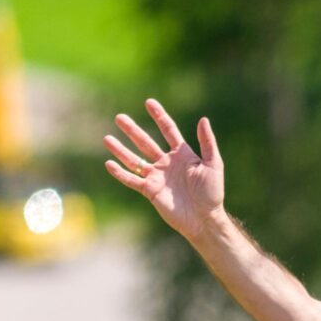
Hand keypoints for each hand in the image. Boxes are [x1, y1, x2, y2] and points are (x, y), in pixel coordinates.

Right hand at [104, 99, 225, 240]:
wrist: (204, 219)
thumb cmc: (212, 193)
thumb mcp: (213, 164)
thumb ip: (207, 143)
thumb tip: (203, 119)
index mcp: (183, 155)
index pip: (169, 131)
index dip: (159, 116)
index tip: (149, 102)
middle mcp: (167, 163)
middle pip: (146, 142)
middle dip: (133, 130)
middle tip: (119, 117)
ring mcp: (158, 177)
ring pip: (135, 160)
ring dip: (121, 150)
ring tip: (107, 138)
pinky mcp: (151, 191)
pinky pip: (132, 180)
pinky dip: (120, 173)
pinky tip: (109, 163)